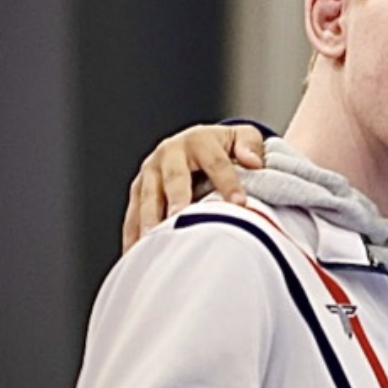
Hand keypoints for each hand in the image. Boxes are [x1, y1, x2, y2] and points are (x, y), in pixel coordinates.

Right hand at [123, 123, 266, 252]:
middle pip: (174, 177)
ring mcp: (151, 171)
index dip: (228, 182)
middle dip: (177, 197)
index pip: (216, 162)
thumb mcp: (241, 136)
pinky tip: (136, 251)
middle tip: (180, 217)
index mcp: (199, 140)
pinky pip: (133, 212)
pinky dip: (133, 232)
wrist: (194, 142)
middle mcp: (170, 153)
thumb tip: (254, 161)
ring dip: (150, 218)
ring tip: (154, 239)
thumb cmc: (222, 145)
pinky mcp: (138, 188)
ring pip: (148, 196)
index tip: (239, 204)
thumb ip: (250, 144)